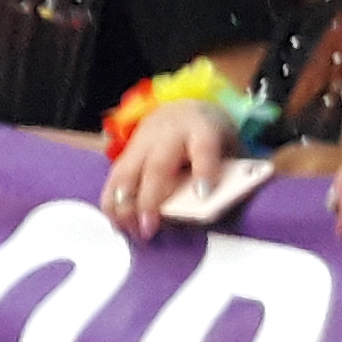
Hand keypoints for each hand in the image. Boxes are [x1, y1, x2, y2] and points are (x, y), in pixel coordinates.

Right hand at [103, 99, 241, 239]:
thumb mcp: (229, 148)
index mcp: (202, 129)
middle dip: (150, 200)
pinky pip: (113, 179)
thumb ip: (229, 174)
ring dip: (123, 205)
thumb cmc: (210, 137)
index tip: (203, 196)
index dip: (203, 171)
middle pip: (157, 166)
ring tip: (128, 230)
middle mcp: (169, 133)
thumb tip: (221, 209)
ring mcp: (142, 141)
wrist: (183, 111)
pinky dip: (111, 203)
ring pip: (127, 172)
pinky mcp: (126, 153)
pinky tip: (117, 224)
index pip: (204, 148)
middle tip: (148, 229)